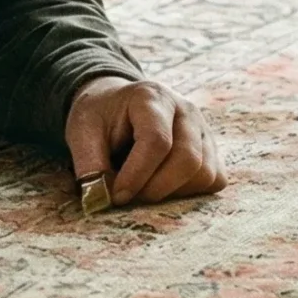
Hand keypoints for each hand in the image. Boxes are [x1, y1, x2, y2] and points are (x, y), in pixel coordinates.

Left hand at [64, 76, 225, 208]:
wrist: (118, 105)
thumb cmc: (101, 117)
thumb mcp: (82, 132)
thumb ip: (90, 165)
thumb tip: (102, 200)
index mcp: (151, 97)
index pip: (157, 141)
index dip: (137, 175)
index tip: (116, 196)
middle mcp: (185, 110)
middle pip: (188, 159)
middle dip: (156, 189)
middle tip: (128, 197)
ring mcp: (203, 129)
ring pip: (205, 173)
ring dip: (172, 192)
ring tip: (143, 188)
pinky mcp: (211, 149)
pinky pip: (214, 180)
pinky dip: (190, 192)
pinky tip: (164, 186)